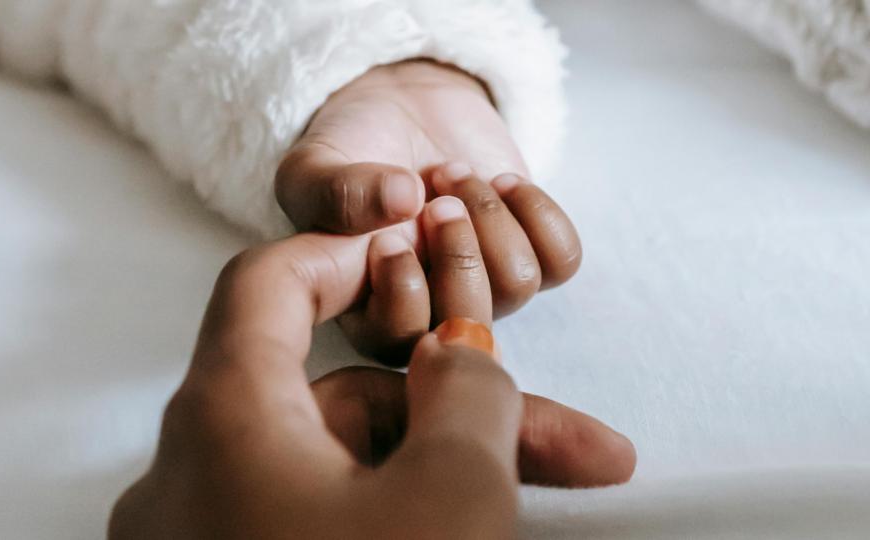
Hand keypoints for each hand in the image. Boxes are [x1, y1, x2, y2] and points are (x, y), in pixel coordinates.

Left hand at [109, 228, 633, 538]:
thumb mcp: (450, 499)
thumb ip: (468, 396)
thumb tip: (465, 354)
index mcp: (225, 419)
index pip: (270, 285)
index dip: (348, 253)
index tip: (414, 249)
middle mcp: (199, 474)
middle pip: (342, 398)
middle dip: (462, 411)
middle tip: (570, 443)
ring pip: (341, 470)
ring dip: (443, 473)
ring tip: (546, 499)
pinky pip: (321, 523)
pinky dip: (396, 518)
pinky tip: (473, 534)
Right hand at [274, 60, 580, 347]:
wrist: (403, 106)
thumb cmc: (351, 149)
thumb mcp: (316, 166)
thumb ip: (337, 191)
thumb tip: (403, 201)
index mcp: (369, 310)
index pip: (398, 343)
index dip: (404, 291)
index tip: (388, 236)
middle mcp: (432, 311)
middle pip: (469, 324)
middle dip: (458, 252)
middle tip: (436, 199)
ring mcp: (486, 286)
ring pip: (518, 286)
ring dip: (491, 217)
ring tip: (455, 173)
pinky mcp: (530, 253)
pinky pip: (562, 260)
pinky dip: (538, 212)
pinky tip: (502, 182)